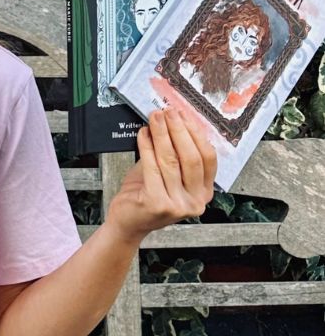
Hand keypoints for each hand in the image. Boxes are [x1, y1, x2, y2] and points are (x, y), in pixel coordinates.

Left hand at [105, 108, 216, 244]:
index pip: (208, 158)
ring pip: (172, 161)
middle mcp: (195, 202)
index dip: (196, 134)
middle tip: (168, 112)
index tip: (184, 115)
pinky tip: (143, 134)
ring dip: (162, 135)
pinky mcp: (158, 204)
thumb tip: (172, 121)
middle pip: (191, 157)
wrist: (127, 222)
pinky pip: (153, 168)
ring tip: (154, 119)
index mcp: (204, 193)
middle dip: (179, 130)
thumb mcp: (166, 174)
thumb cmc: (145, 196)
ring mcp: (178, 205)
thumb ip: (173, 153)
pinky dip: (147, 147)